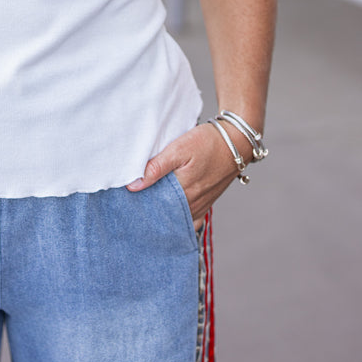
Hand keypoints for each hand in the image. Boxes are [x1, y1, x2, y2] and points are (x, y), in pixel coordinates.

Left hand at [126, 122, 250, 228]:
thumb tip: (133, 186)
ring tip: (146, 207)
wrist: (236, 142)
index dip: (140, 206)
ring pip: (176, 218)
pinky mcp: (206, 203)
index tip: (126, 204)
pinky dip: (178, 218)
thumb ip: (156, 167)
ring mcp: (201, 206)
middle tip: (132, 206)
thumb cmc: (208, 142)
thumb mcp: (179, 149)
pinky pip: (190, 219)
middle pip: (165, 216)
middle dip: (149, 212)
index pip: (155, 209)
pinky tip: (168, 212)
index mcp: (184, 192)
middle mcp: (193, 204)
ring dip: (162, 214)